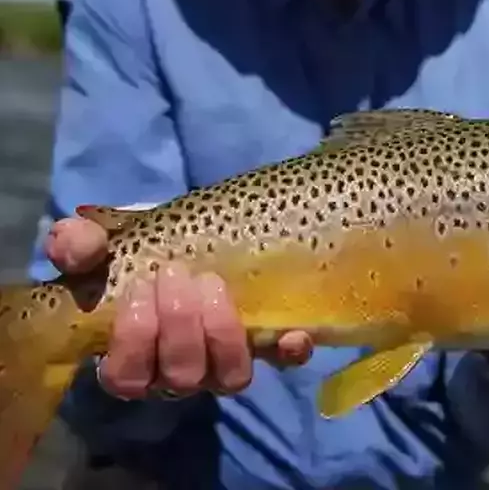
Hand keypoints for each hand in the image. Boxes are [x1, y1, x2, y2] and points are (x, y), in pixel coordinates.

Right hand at [45, 216, 313, 399]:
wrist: (201, 235)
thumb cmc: (149, 247)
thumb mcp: (113, 239)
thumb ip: (83, 244)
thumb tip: (71, 243)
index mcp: (136, 354)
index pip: (126, 377)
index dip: (133, 341)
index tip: (141, 287)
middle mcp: (181, 369)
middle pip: (179, 377)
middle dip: (178, 326)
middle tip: (180, 274)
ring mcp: (227, 359)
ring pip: (228, 377)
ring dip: (221, 333)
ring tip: (215, 284)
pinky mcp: (267, 343)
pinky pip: (282, 361)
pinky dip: (288, 350)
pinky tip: (293, 332)